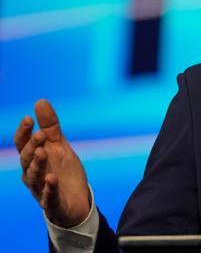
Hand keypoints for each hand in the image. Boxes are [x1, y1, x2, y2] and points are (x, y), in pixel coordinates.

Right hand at [13, 99, 90, 227]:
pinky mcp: (52, 203)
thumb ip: (50, 126)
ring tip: (42, 152)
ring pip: (33, 177)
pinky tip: (52, 179)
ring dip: (37, 165)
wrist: (76, 199)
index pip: (22, 145)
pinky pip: (48, 197)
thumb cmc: (63, 170)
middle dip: (32, 147)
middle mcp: (32, 174)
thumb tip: (39, 100)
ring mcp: (41, 189)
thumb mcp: (59, 145)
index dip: (24, 132)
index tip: (28, 118)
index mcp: (32, 159)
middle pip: (26, 160)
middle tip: (40, 134)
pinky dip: (49, 188)